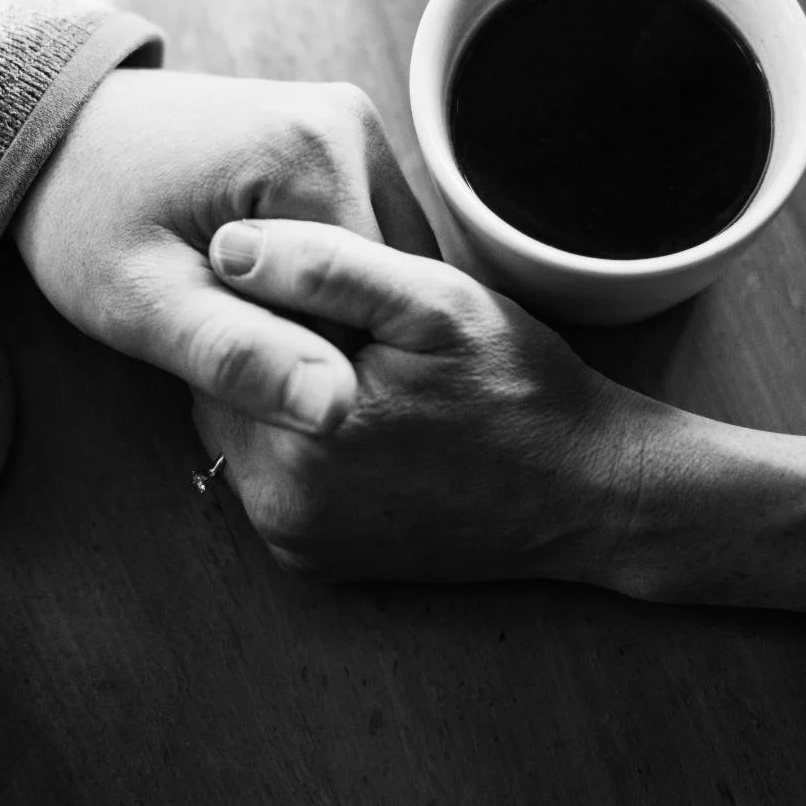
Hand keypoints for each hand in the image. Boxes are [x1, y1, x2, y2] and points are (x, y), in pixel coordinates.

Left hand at [13, 69, 435, 432]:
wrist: (52, 132)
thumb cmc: (82, 216)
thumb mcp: (143, 302)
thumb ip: (239, 356)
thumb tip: (337, 413)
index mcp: (318, 153)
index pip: (370, 304)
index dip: (310, 358)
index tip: (232, 357)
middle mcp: (352, 123)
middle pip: (384, 281)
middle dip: (320, 328)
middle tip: (229, 334)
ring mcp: (350, 124)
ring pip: (379, 265)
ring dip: (329, 307)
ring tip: (242, 308)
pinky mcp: (340, 137)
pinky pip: (361, 237)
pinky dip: (327, 280)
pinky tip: (265, 288)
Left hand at [188, 219, 706, 583]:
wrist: (586, 493)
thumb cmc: (517, 385)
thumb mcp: (433, 302)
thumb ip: (324, 267)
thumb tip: (226, 246)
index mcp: (296, 444)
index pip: (220, 337)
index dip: (258, 293)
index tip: (311, 278)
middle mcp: (279, 510)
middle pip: (224, 390)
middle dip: (265, 344)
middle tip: (339, 319)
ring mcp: (294, 543)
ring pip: (244, 431)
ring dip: (278, 390)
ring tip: (352, 359)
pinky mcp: (313, 559)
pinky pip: (274, 476)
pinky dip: (298, 439)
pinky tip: (356, 410)